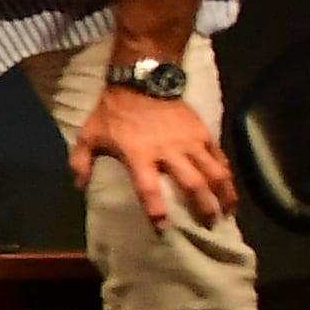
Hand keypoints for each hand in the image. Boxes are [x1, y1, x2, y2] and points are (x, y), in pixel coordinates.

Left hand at [74, 78, 237, 228]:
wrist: (142, 80)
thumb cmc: (113, 111)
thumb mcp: (89, 135)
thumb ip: (81, 162)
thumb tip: (80, 187)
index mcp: (139, 154)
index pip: (148, 188)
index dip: (156, 210)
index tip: (163, 229)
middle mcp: (169, 151)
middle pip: (193, 184)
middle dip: (204, 207)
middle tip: (209, 225)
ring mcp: (190, 142)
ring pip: (214, 172)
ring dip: (224, 194)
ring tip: (228, 212)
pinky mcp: (203, 133)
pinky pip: (219, 157)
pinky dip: (227, 173)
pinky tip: (229, 187)